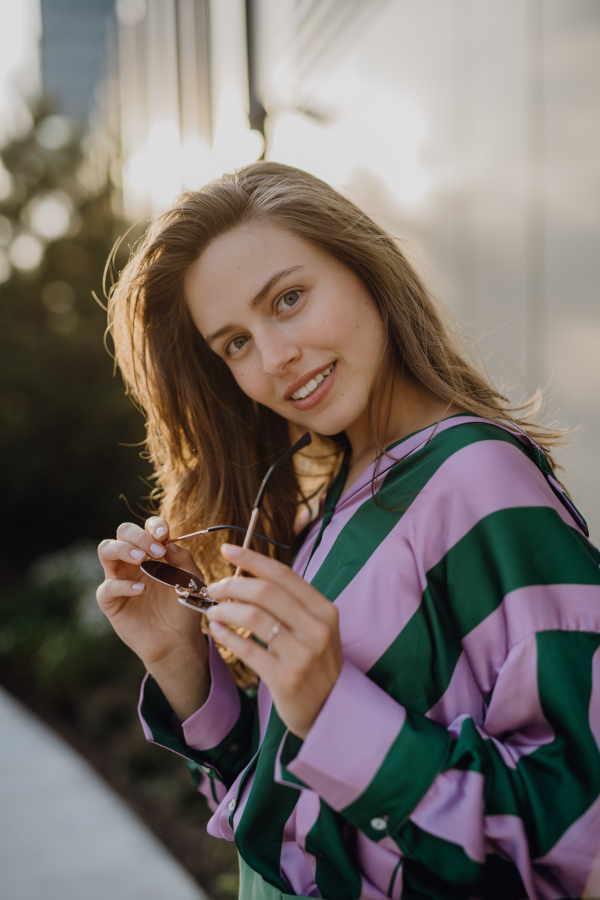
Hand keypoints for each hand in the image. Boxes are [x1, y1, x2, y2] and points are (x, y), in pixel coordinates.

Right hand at [97, 517, 210, 720]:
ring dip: (123, 549)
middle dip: (139, 536)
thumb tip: (169, 542)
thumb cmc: (185, 605)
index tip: (164, 535)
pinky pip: (107, 587)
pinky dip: (123, 586)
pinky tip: (141, 590)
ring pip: (105, 549)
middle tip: (157, 551)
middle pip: (123, 532)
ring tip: (141, 560)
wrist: (178, 639)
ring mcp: (119, 577)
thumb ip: (183, 559)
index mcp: (154, 550)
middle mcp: (133, 559)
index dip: (154, 526)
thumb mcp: (192, 580)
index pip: (148, 527)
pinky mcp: (110, 600)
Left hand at [206, 544, 342, 738]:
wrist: (332, 710)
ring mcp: (303, 654)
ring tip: (213, 610)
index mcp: (324, 610)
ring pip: (254, 617)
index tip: (228, 549)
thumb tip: (251, 574)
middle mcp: (317, 628)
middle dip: (233, 584)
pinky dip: (227, 636)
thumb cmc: (317, 663)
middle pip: (266, 592)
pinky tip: (217, 631)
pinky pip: (248, 650)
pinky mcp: (286, 678)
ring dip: (226, 609)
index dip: (252, 558)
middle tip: (214, 587)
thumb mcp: (316, 628)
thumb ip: (292, 603)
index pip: (283, 574)